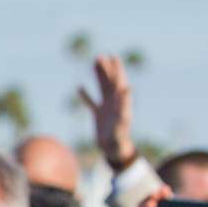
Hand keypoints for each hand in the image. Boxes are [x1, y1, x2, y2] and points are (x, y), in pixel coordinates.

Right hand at [77, 55, 138, 171]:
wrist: (113, 149)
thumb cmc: (120, 136)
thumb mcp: (123, 119)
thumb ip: (126, 103)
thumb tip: (128, 87)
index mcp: (121, 101)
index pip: (119, 81)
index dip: (117, 69)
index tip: (114, 57)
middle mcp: (114, 102)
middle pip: (110, 82)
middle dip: (106, 69)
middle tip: (100, 56)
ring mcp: (106, 108)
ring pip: (101, 88)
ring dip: (98, 76)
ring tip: (94, 64)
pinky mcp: (98, 115)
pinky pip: (91, 102)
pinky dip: (85, 95)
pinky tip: (79, 87)